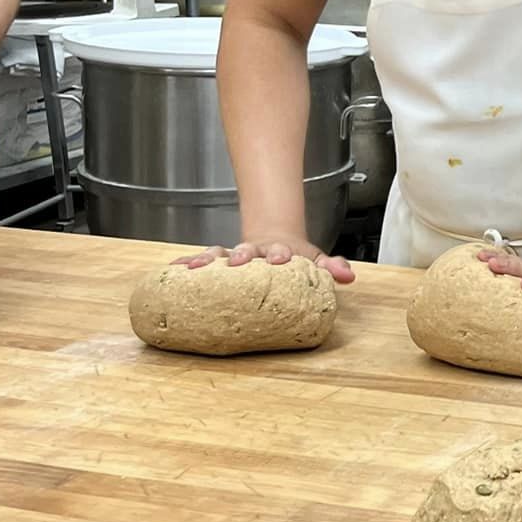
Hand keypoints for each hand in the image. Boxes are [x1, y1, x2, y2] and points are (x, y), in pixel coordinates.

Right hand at [175, 236, 355, 283]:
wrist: (274, 244)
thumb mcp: (315, 261)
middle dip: (242, 254)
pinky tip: (173, 268)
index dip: (281, 254)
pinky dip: (187, 264)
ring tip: (193, 267)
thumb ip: (331, 267)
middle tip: (237, 260)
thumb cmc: (294, 259)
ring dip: (208, 259)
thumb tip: (348, 277)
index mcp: (279, 252)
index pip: (281, 252)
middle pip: (247, 250)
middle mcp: (254, 252)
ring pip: (219, 254)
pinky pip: (200, 261)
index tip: (281, 258)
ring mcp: (234, 256)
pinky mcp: (218, 262)